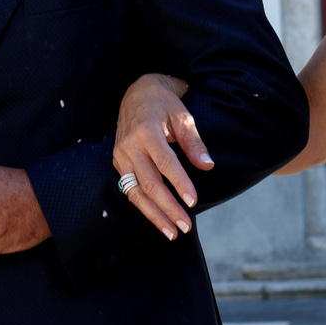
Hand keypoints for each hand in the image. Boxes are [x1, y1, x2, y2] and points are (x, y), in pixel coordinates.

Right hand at [114, 73, 207, 236]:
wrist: (136, 92)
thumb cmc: (163, 103)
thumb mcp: (183, 116)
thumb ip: (194, 143)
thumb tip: (207, 166)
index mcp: (146, 131)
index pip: (165, 163)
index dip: (180, 184)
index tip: (193, 201)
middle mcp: (129, 146)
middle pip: (149, 184)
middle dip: (168, 208)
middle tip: (185, 226)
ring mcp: (120, 156)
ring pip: (136, 193)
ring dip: (154, 215)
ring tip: (172, 232)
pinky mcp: (118, 163)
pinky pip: (130, 190)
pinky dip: (144, 207)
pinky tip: (159, 219)